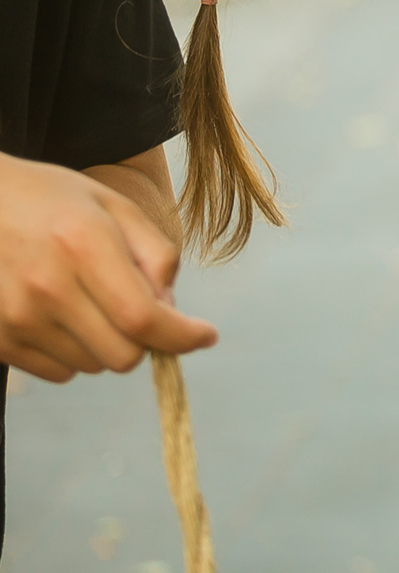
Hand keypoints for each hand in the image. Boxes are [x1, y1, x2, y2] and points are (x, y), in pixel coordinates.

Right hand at [0, 153, 216, 380]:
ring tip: (92, 301)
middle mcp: (48, 288)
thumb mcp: (113, 206)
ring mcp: (18, 318)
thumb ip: (154, 255)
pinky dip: (74, 353)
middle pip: (123, 355)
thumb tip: (171, 308)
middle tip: (141, 309)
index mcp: (84, 246)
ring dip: (108, 344)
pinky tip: (65, 316)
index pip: (143, 318)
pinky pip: (57, 372)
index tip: (206, 336)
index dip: (182, 337)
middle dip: (146, 339)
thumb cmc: (50, 200)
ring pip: (92, 367)